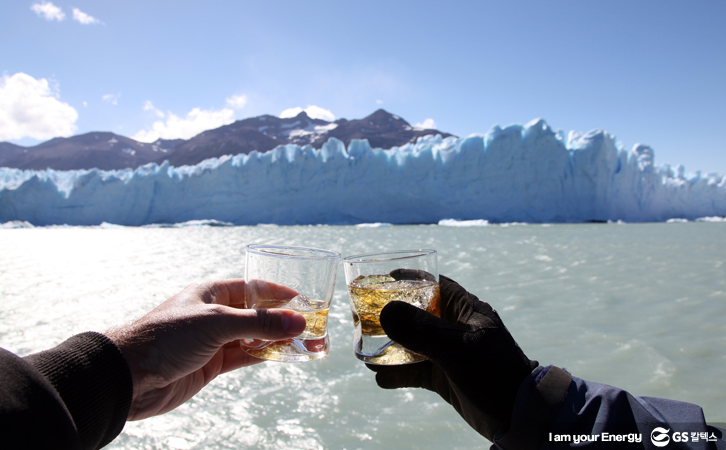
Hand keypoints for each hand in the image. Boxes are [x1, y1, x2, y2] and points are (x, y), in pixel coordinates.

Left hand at [105, 279, 305, 420]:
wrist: (129, 377)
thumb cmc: (166, 337)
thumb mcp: (216, 324)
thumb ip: (259, 324)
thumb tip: (299, 322)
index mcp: (213, 292)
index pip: (255, 287)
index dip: (281, 292)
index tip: (307, 299)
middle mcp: (216, 314)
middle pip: (259, 314)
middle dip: (286, 320)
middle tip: (316, 326)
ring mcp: (215, 340)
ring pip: (256, 337)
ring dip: (281, 341)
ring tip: (311, 345)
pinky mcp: (212, 364)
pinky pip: (247, 357)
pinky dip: (267, 356)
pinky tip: (287, 357)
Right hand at [367, 275, 537, 440]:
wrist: (518, 416)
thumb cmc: (494, 374)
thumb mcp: (458, 349)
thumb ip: (423, 331)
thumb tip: (385, 312)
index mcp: (466, 310)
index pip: (436, 284)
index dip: (411, 278)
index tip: (385, 276)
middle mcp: (456, 328)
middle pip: (418, 313)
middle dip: (392, 314)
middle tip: (364, 315)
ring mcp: (450, 353)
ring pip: (413, 343)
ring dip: (390, 346)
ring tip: (364, 350)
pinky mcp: (445, 377)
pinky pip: (415, 370)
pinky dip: (397, 373)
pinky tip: (379, 377)